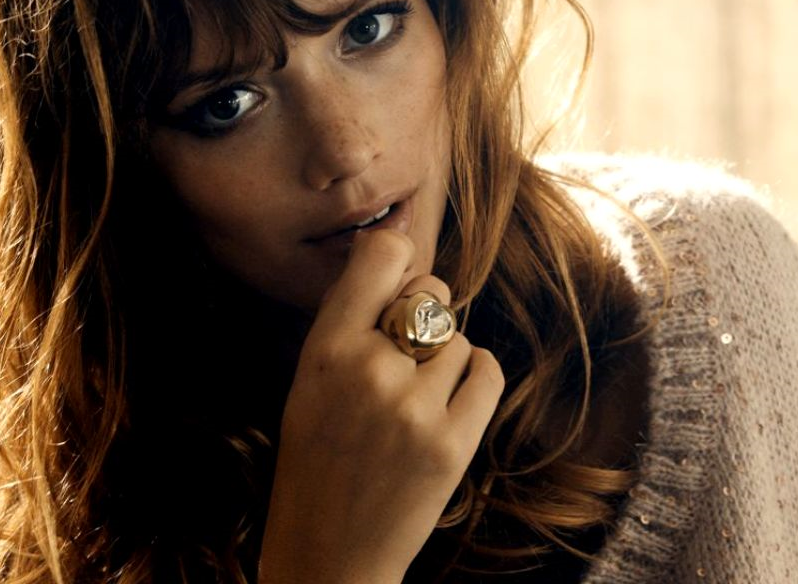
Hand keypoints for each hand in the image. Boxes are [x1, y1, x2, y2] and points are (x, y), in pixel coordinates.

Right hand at [259, 228, 504, 583]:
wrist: (330, 553)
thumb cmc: (318, 460)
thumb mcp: (310, 382)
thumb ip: (349, 320)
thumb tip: (400, 244)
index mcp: (324, 351)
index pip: (382, 258)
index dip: (399, 257)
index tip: (401, 274)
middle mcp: (370, 371)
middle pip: (430, 292)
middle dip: (424, 313)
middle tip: (403, 355)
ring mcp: (414, 408)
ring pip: (457, 337)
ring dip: (445, 359)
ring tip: (414, 398)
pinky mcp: (454, 441)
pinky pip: (487, 371)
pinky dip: (476, 378)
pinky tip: (451, 400)